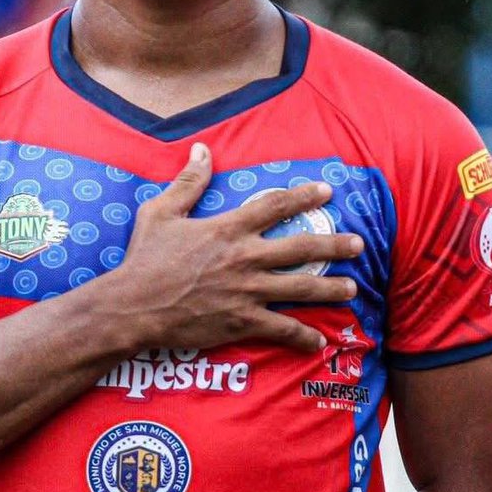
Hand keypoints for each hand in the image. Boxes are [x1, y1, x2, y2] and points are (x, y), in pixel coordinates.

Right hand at [116, 143, 363, 352]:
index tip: (327, 191)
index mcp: (228, 228)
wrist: (133, 306)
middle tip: (358, 244)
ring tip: (352, 288)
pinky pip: (281, 329)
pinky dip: (302, 336)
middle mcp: (245, 257)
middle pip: (301, 247)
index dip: (304, 196)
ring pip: (300, 288)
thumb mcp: (160, 212)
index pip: (275, 206)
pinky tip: (318, 341)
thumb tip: (201, 150)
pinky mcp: (242, 321)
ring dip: (330, 288)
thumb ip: (188, 182)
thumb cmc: (144, 259)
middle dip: (334, 244)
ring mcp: (246, 291)